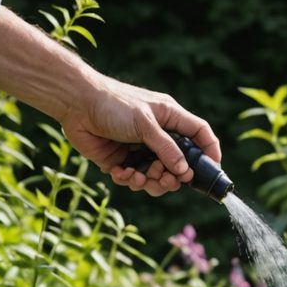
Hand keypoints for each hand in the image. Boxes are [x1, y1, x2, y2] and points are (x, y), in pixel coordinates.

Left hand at [60, 75, 221, 196]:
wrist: (75, 104)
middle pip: (180, 166)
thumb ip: (167, 148)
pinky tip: (119, 171)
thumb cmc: (112, 104)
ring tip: (136, 176)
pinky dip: (130, 180)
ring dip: (150, 182)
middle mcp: (159, 136)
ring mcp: (142, 150)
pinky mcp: (124, 162)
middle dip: (172, 178)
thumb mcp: (145, 123)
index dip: (210, 153)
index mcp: (170, 119)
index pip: (200, 136)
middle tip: (162, 178)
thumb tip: (185, 172)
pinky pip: (136, 180)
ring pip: (158, 178)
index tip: (211, 172)